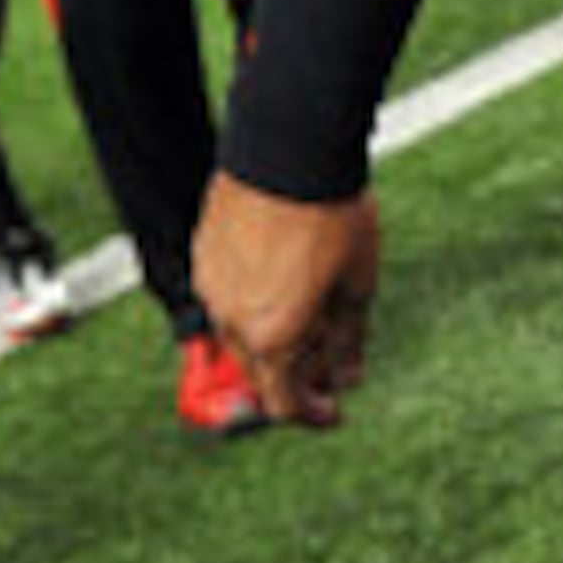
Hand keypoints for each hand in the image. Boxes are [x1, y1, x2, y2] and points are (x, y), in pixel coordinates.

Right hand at [196, 175, 382, 428]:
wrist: (291, 148)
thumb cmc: (332, 214)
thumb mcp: (357, 283)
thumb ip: (349, 338)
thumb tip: (348, 375)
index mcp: (272, 337)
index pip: (285, 402)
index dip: (312, 414)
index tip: (333, 411)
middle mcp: (232, 319)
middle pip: (262, 369)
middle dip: (298, 373)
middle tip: (332, 359)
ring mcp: (212, 285)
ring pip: (240, 332)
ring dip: (273, 336)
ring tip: (313, 315)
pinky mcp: (204, 252)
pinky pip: (227, 295)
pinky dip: (255, 302)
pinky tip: (285, 280)